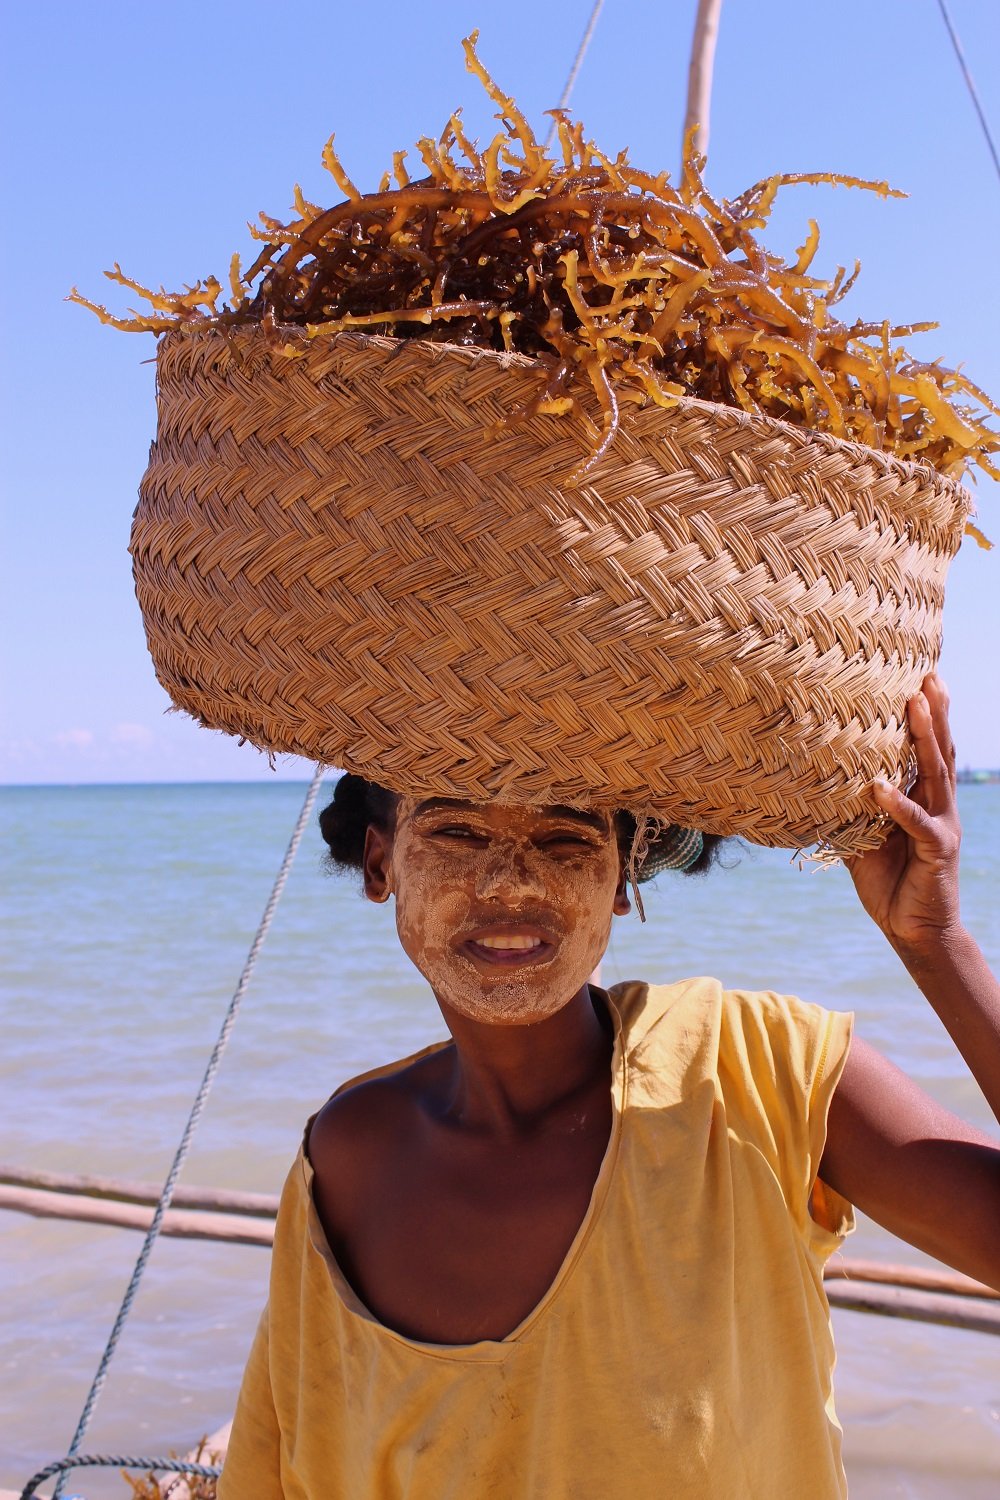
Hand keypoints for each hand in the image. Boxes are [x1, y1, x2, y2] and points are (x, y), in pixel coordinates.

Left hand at [846, 673, 962, 954]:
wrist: (913, 929)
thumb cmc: (888, 882)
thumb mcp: (861, 838)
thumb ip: (846, 809)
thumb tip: (807, 785)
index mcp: (922, 798)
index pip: (926, 750)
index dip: (925, 717)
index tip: (916, 678)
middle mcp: (938, 805)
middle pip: (939, 750)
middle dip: (935, 712)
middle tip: (929, 675)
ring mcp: (942, 825)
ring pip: (936, 774)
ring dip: (925, 739)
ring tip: (915, 706)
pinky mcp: (937, 851)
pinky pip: (917, 823)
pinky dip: (897, 805)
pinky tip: (880, 787)